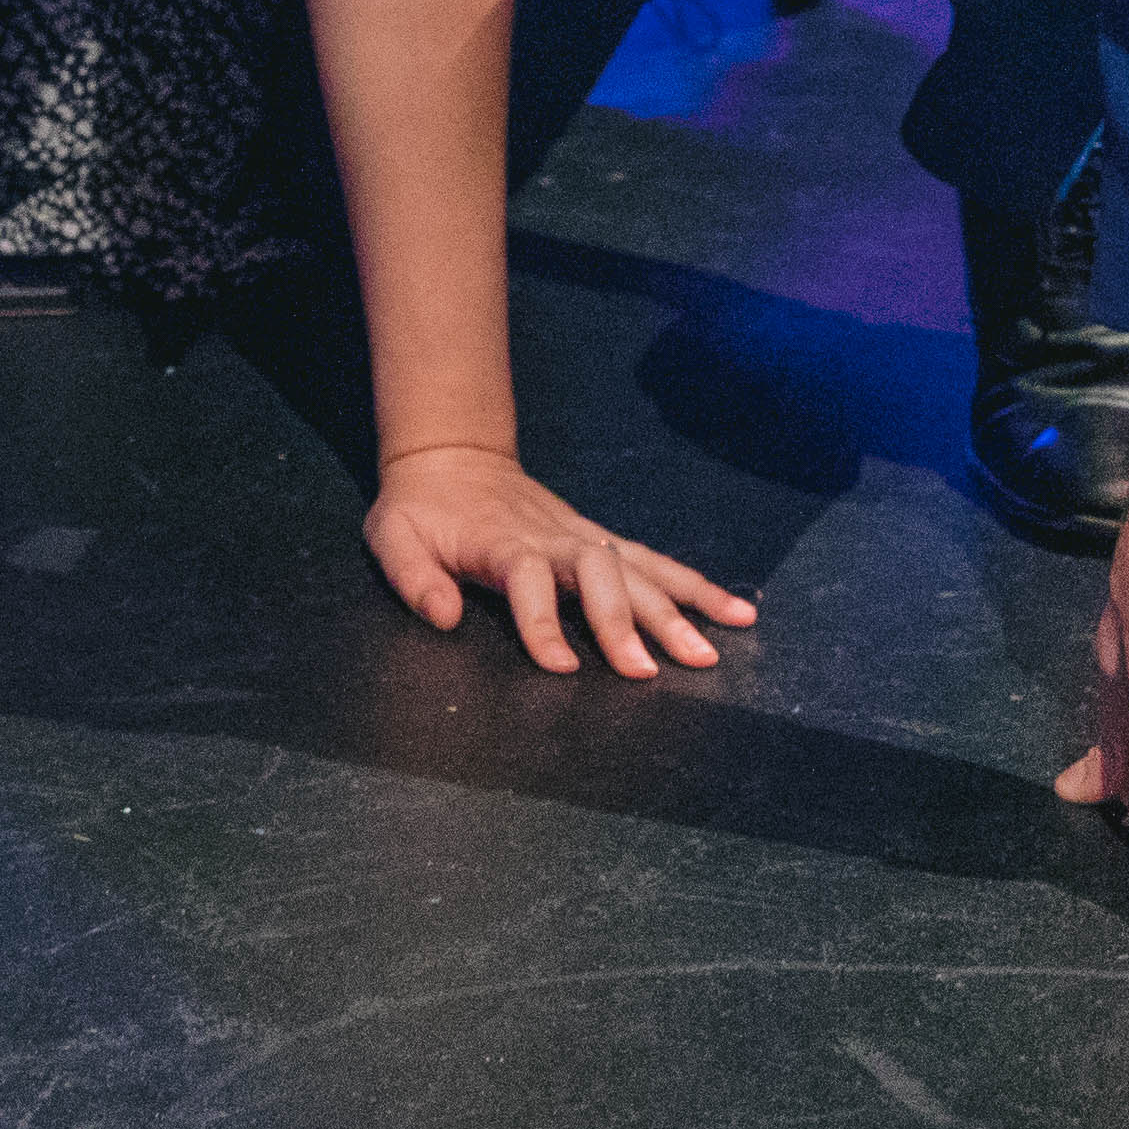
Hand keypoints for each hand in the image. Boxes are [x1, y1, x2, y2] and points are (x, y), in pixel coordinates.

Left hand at [360, 439, 756, 674]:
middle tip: (650, 671)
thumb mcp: (392, 536)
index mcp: (502, 542)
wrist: (451, 457)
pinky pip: (655, 562)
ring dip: (676, 609)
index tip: (561, 667)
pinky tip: (735, 612)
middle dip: (625, 622)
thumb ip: (413, 578)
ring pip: (638, 569)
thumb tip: (443, 618)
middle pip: (599, 574)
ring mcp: (583, 536)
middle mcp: (552, 537)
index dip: (544, 622)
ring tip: (711, 651)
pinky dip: (697, 586)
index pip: (528, 581)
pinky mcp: (600, 539)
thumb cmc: (420, 508)